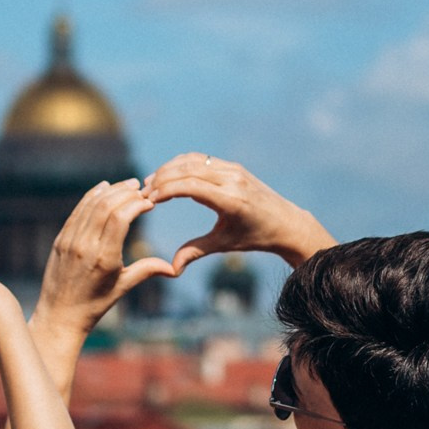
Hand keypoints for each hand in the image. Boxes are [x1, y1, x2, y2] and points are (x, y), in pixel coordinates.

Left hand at [35, 180, 180, 338]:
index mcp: (104, 258)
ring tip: (128, 185)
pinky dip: (92, 196)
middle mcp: (85, 246)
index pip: (121, 218)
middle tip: (141, 188)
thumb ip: (147, 270)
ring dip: (111, 191)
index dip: (137, 204)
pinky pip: (78, 211)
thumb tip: (174, 269)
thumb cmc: (95, 304)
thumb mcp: (123, 287)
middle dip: (126, 193)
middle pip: (106, 206)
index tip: (150, 202)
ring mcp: (70, 240)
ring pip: (91, 205)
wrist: (59, 315)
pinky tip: (104, 188)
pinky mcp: (61, 239)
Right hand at [144, 153, 334, 270]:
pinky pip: (202, 160)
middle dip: (162, 178)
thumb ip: (195, 251)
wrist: (285, 223)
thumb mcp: (224, 244)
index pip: (191, 185)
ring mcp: (234, 170)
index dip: (166, 190)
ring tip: (151, 184)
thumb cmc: (254, 237)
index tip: (149, 199)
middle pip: (188, 169)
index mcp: (231, 200)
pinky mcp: (234, 167)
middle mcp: (233, 180)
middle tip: (143, 192)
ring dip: (169, 169)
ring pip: (193, 161)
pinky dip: (181, 164)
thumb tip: (172, 269)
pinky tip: (168, 176)